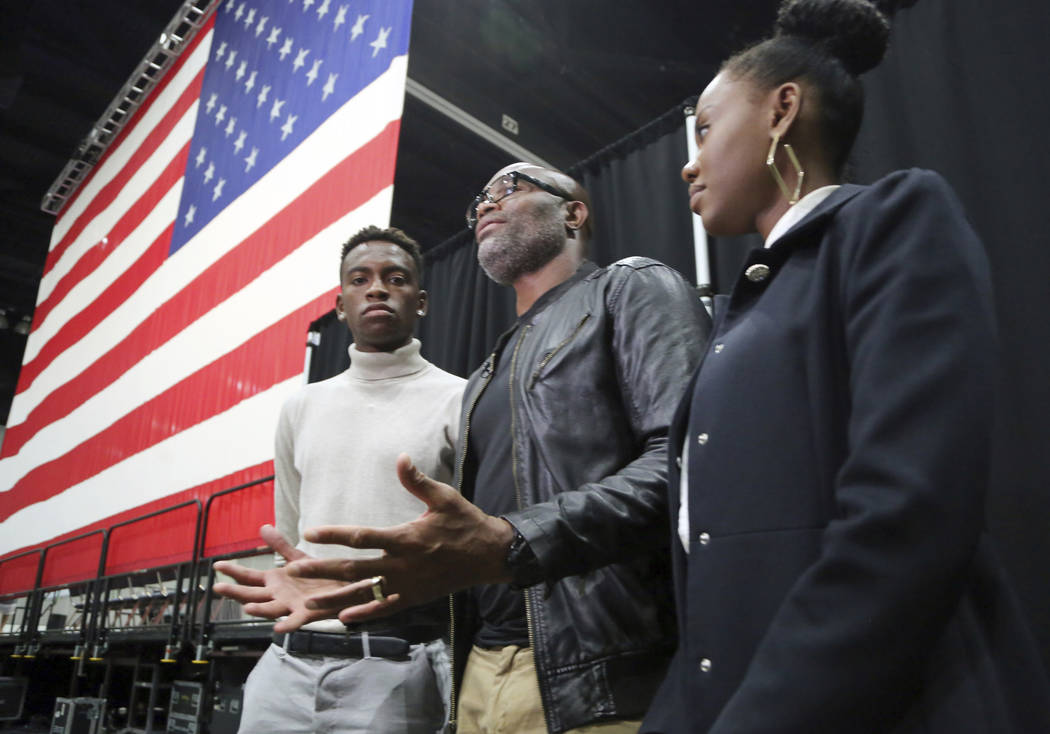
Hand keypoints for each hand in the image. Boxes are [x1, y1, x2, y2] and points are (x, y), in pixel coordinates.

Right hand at [212, 524, 353, 631]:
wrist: (343, 585)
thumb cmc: (318, 575)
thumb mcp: (297, 557)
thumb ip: (280, 545)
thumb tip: (263, 527)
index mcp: (275, 582)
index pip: (249, 577)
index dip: (234, 571)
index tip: (217, 565)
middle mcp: (278, 596)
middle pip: (253, 595)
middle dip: (236, 592)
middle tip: (218, 587)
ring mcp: (291, 606)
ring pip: (271, 610)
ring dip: (259, 610)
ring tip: (246, 608)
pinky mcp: (307, 613)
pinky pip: (296, 622)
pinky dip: (287, 626)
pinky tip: (279, 629)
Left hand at [286, 453, 515, 622]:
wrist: (489, 555)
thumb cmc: (465, 522)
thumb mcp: (444, 497)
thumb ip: (417, 481)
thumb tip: (401, 457)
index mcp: (406, 538)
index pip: (362, 537)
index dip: (334, 534)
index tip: (310, 531)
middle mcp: (402, 565)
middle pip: (354, 569)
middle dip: (322, 569)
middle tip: (294, 569)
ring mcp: (407, 586)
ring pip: (364, 594)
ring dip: (334, 598)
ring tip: (308, 602)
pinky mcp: (414, 598)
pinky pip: (384, 610)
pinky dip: (364, 615)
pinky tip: (343, 619)